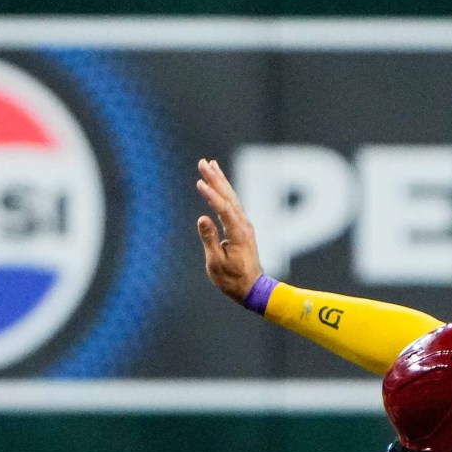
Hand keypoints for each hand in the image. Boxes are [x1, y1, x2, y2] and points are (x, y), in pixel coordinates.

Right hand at [195, 158, 263, 302]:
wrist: (253, 289)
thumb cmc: (232, 280)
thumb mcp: (216, 263)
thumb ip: (209, 239)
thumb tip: (202, 218)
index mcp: (237, 233)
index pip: (223, 208)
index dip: (211, 194)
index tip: (199, 182)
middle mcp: (243, 225)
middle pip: (228, 196)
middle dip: (215, 178)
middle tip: (203, 162)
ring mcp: (244, 225)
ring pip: (232, 198)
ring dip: (221, 181)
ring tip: (211, 165)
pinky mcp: (242, 228)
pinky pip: (233, 205)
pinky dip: (225, 193)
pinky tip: (219, 186)